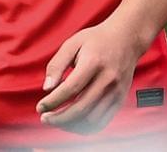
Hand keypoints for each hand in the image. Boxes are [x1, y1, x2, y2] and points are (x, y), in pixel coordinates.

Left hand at [36, 19, 147, 134]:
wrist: (126, 39)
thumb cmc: (96, 40)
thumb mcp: (72, 44)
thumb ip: (57, 65)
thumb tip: (47, 88)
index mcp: (94, 62)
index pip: (71, 88)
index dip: (53, 101)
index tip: (40, 107)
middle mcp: (107, 79)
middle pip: (81, 108)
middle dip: (59, 118)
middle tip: (45, 118)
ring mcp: (116, 91)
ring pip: (91, 119)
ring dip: (71, 124)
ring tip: (57, 120)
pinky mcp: (120, 100)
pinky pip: (102, 122)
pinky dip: (85, 127)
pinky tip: (73, 121)